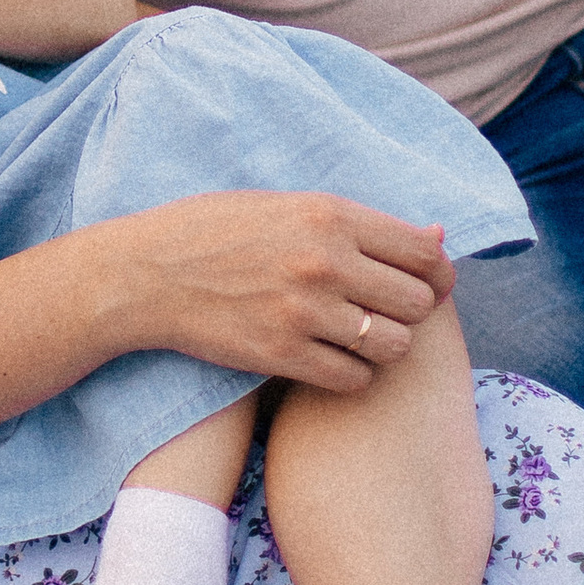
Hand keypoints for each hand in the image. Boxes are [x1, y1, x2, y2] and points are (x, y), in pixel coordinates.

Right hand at [125, 191, 453, 393]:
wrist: (146, 274)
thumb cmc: (215, 231)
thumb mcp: (286, 206)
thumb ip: (359, 225)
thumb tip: (437, 239)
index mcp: (329, 214)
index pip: (424, 253)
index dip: (435, 273)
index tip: (424, 283)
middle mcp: (324, 261)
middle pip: (418, 303)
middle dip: (407, 311)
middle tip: (381, 311)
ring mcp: (304, 311)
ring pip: (393, 345)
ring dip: (382, 346)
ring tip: (354, 336)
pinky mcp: (281, 354)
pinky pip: (354, 378)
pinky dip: (350, 374)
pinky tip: (327, 358)